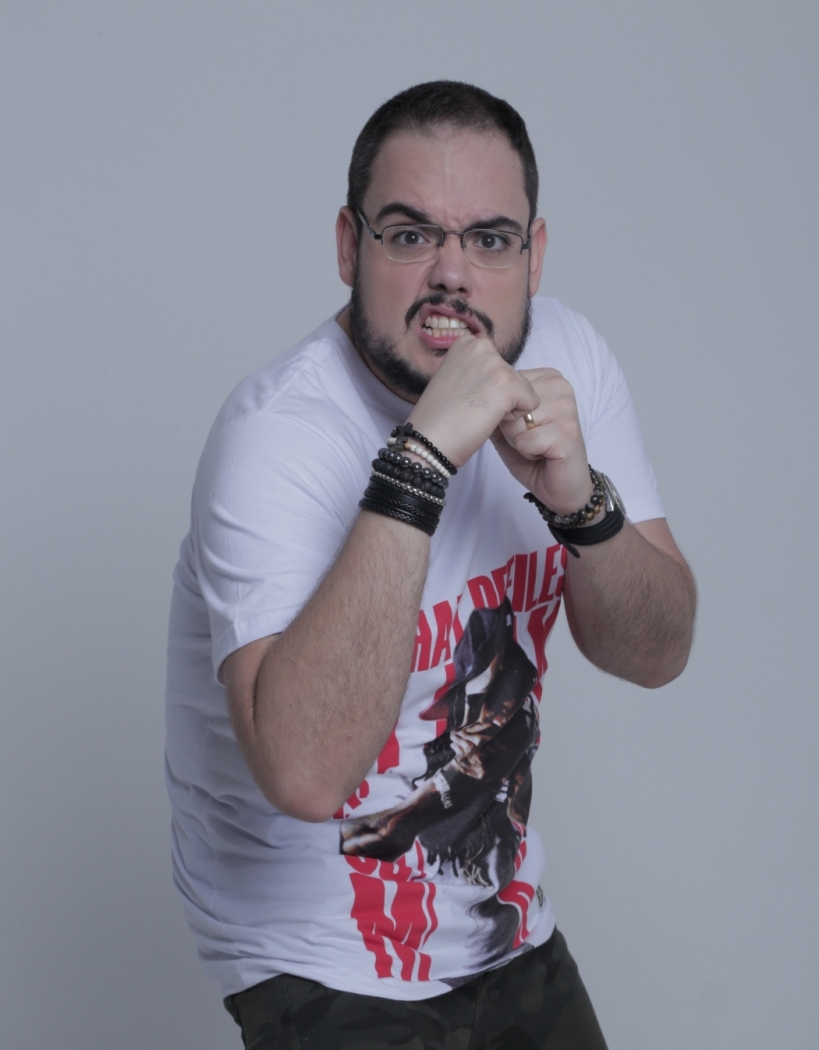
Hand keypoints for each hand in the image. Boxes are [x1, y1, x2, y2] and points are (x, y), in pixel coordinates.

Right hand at [406, 334, 539, 467]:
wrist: (428, 440)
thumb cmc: (440, 418)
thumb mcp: (456, 380)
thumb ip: (477, 372)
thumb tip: (495, 379)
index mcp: (467, 343)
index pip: (500, 366)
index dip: (488, 390)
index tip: (465, 399)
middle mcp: (481, 346)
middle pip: (514, 376)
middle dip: (500, 397)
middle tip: (471, 409)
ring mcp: (494, 363)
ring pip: (524, 389)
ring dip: (507, 408)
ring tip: (477, 414)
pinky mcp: (507, 384)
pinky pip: (531, 403)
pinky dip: (515, 418)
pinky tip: (488, 420)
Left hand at [491, 368, 593, 513]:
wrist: (561, 486)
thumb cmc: (534, 452)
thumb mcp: (507, 422)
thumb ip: (496, 403)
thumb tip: (474, 393)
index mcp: (547, 378)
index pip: (505, 386)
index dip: (504, 412)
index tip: (523, 424)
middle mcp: (560, 386)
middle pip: (508, 403)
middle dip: (510, 427)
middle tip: (530, 439)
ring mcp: (566, 408)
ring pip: (515, 422)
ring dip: (519, 441)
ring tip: (536, 446)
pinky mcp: (567, 432)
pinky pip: (525, 441)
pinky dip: (527, 453)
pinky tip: (543, 455)